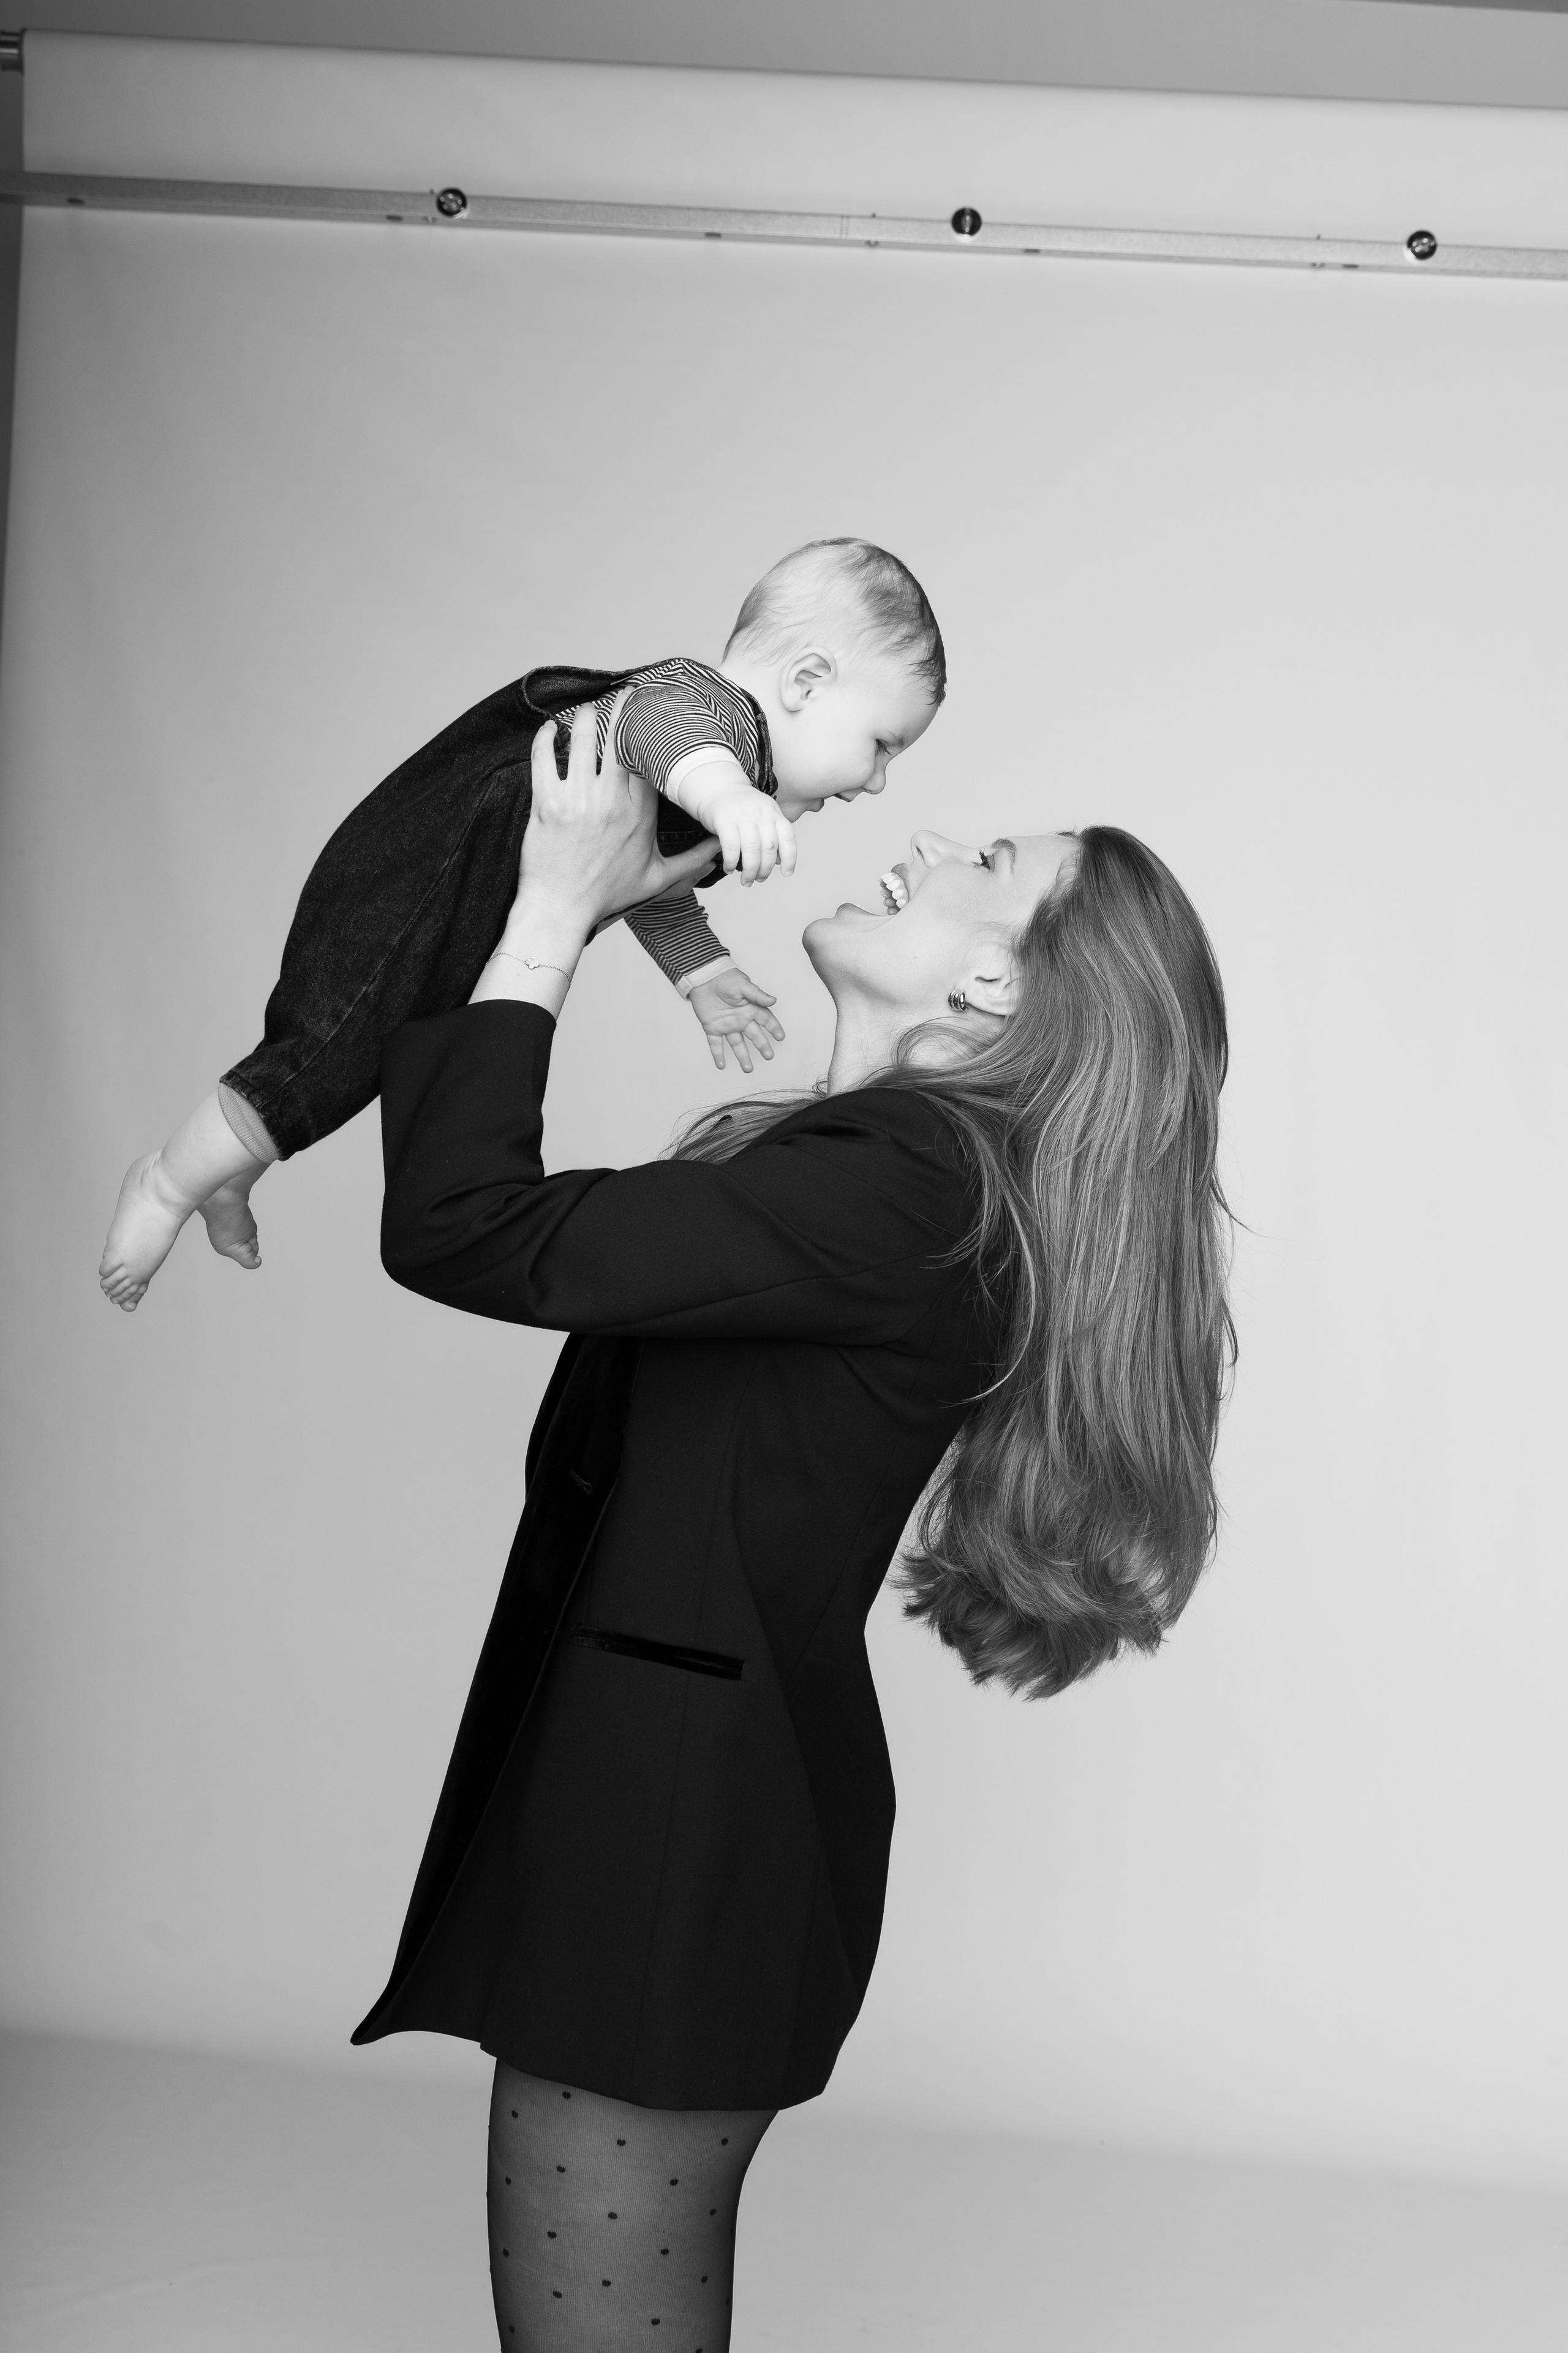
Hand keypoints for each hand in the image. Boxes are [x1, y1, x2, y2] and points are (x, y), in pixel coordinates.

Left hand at [514, 696, 719, 934]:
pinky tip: (548, 730)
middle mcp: (611, 801)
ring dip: (584, 718)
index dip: (650, 735)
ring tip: (587, 709)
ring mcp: (577, 800)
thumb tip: (721, 851)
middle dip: (621, 711)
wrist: (561, 909)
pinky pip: (544, 758)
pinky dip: (545, 739)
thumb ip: (692, 861)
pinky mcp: (547, 803)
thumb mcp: (658, 879)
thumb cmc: (607, 895)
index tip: (653, 716)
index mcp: (639, 814)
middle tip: (621, 696)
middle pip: (619, 740)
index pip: (648, 761)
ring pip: (582, 741)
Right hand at [686, 773, 797, 885]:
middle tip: (759, 879)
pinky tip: (730, 868)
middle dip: (765, 870)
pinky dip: (731, 862)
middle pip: (769, 848)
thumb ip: (772, 835)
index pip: (788, 838)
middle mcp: (761, 813)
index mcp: (774, 813)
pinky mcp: (724, 820)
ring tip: (746, 880)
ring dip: (750, 871)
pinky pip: (731, 847)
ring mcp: (743, 816)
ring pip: (752, 850)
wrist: (718, 788)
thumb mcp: (764, 815)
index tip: (787, 873)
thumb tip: (778, 862)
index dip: (790, 859)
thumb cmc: (742, 807)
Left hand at [687, 968, 785, 1073]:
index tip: (780, 1037)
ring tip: (748, 1069)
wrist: (703, 977)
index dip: (774, 1028)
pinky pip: (715, 1043)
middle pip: (754, 1035)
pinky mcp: (712, 1027)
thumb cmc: (724, 978)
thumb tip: (773, 1000)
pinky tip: (720, 1065)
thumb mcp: (743, 985)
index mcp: (751, 1008)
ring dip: (742, 1056)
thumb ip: (757, 995)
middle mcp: (741, 1019)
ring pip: (737, 1044)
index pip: (766, 1020)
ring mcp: (727, 1025)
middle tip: (768, 1056)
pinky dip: (717, 1055)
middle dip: (762, 1046)